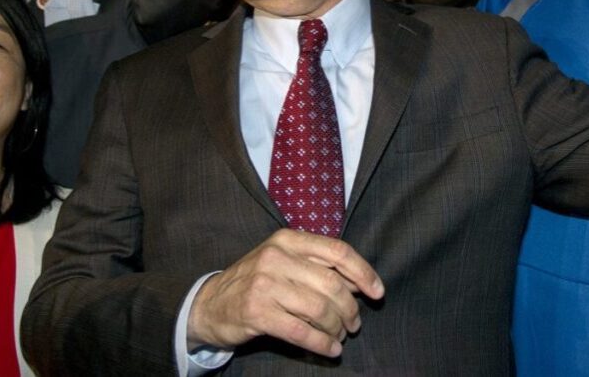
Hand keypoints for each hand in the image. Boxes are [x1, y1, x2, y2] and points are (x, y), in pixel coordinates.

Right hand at [187, 229, 383, 356]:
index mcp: (288, 240)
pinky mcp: (257, 312)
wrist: (211, 303)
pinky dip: (322, 343)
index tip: (377, 292)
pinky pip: (301, 331)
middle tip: (354, 324)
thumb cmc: (256, 281)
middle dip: (350, 309)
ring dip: (337, 328)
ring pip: (319, 309)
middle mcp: (276, 257)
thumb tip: (359, 282)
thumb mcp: (284, 263)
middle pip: (332, 284)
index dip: (363, 272)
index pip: (337, 251)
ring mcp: (265, 284)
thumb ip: (319, 267)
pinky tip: (329, 349)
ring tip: (339, 336)